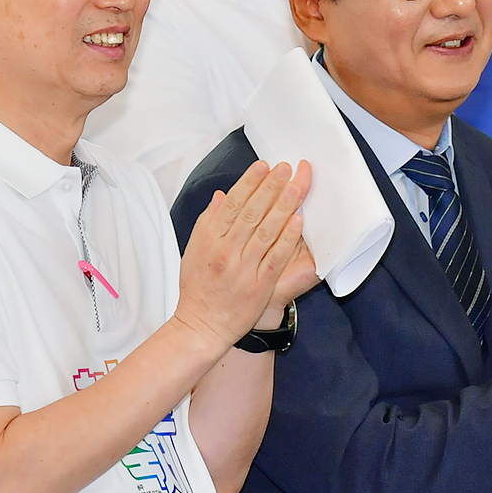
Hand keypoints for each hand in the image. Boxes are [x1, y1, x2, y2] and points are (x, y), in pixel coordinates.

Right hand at [173, 160, 312, 350]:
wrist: (202, 326)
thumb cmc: (197, 289)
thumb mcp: (193, 251)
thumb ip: (208, 222)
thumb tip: (221, 196)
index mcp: (209, 240)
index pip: (232, 204)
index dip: (249, 182)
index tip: (264, 166)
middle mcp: (226, 251)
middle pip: (252, 212)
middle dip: (271, 187)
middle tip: (286, 168)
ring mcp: (244, 268)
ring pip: (267, 230)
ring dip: (284, 205)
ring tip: (297, 185)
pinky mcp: (259, 285)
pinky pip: (276, 257)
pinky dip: (287, 238)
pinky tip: (298, 221)